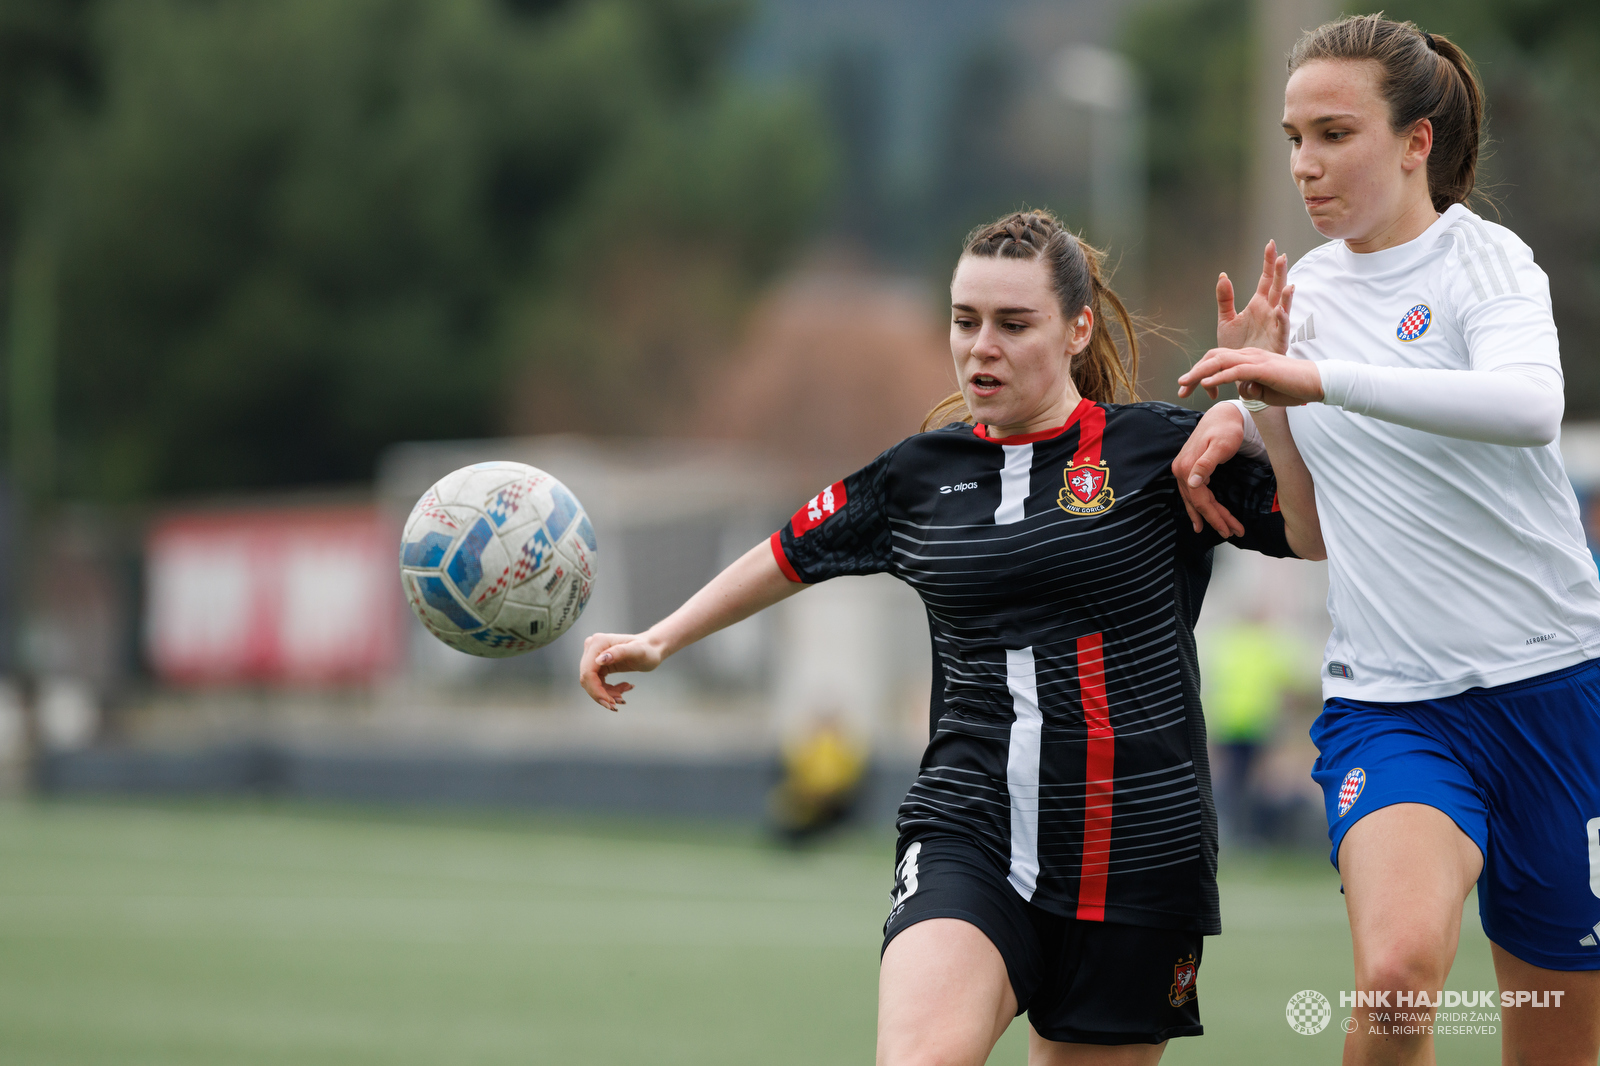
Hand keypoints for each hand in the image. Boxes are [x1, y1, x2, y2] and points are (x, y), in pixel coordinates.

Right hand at [579, 631, 665, 710]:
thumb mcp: (637, 651)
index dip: (596, 690)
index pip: (588, 672)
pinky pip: (598, 683)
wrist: (651, 650)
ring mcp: (594, 656)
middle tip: (620, 702)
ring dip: (607, 694)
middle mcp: (592, 647)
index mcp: (598, 642)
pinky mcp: (598, 664)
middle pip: (587, 679)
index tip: (611, 702)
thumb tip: (599, 660)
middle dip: (602, 694)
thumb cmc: (647, 650)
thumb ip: (619, 652)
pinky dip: (609, 690)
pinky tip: (624, 688)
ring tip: (623, 696)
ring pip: (592, 683)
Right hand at [1172, 403, 1245, 538]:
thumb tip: (1192, 482)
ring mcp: (1182, 470)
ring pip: (1194, 500)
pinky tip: (1199, 514)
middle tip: (1232, 532)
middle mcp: (1181, 471)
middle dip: (1215, 519)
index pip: (1201, 500)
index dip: (1215, 516)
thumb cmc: (1226, 429)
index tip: (1230, 529)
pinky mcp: (1187, 468)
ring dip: (1206, 516)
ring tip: (1217, 529)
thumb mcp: (1220, 446)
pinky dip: (1197, 506)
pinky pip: (1191, 493)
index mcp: (1187, 467)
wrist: (1222, 416)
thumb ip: (1206, 464)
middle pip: (1197, 503)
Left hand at [1177, 347, 1323, 405]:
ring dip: (1200, 373)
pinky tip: (1205, 385)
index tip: (1190, 389)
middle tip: (1179, 387)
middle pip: (1214, 358)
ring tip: (1184, 383)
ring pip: (1220, 361)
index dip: (1201, 372)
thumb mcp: (1264, 391)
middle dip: (1194, 372)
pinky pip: (1236, 371)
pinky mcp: (1263, 369)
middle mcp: (1249, 354)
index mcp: (1248, 357)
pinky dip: (1218, 377)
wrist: (1316, 383)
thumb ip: (1250, 389)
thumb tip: (1240, 391)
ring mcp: (1256, 360)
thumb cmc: (1292, 387)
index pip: (1218, 360)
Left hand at [1217, 241, 1294, 354]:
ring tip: (1288, 283)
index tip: (1270, 244)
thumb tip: (1223, 275)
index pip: (1265, 279)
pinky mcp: (1276, 343)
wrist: (1239, 373)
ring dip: (1285, 295)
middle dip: (1279, 272)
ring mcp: (1274, 327)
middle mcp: (1269, 313)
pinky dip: (1282, 320)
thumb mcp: (1226, 321)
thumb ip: (1225, 299)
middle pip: (1276, 287)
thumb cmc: (1236, 348)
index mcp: (1258, 305)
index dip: (1268, 262)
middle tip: (1281, 255)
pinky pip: (1281, 330)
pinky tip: (1281, 310)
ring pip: (1283, 307)